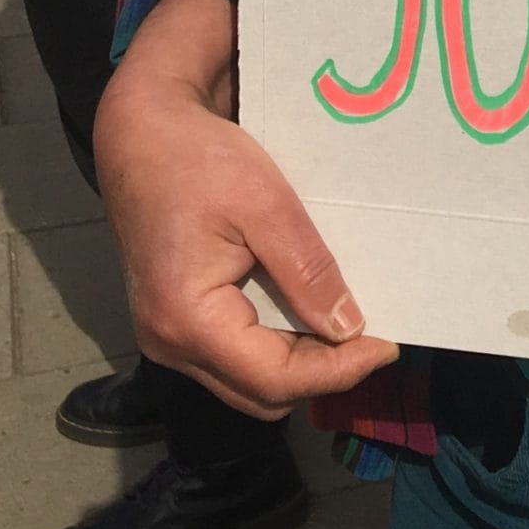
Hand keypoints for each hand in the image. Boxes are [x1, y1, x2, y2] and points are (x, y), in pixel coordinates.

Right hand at [100, 0, 399, 417]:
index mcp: (186, 319)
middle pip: (260, 392)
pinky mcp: (173, 323)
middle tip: (372, 335)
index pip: (274, 378)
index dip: (337, 371)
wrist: (140, 136)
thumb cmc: (198, 160)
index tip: (388, 346)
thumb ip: (307, 269)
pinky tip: (305, 313)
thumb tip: (349, 328)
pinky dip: (273, 347)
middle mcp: (169, 344)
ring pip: (246, 382)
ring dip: (298, 364)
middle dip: (320, 373)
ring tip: (344, 326)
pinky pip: (232, 358)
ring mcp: (166, 338)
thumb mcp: (265, 203)